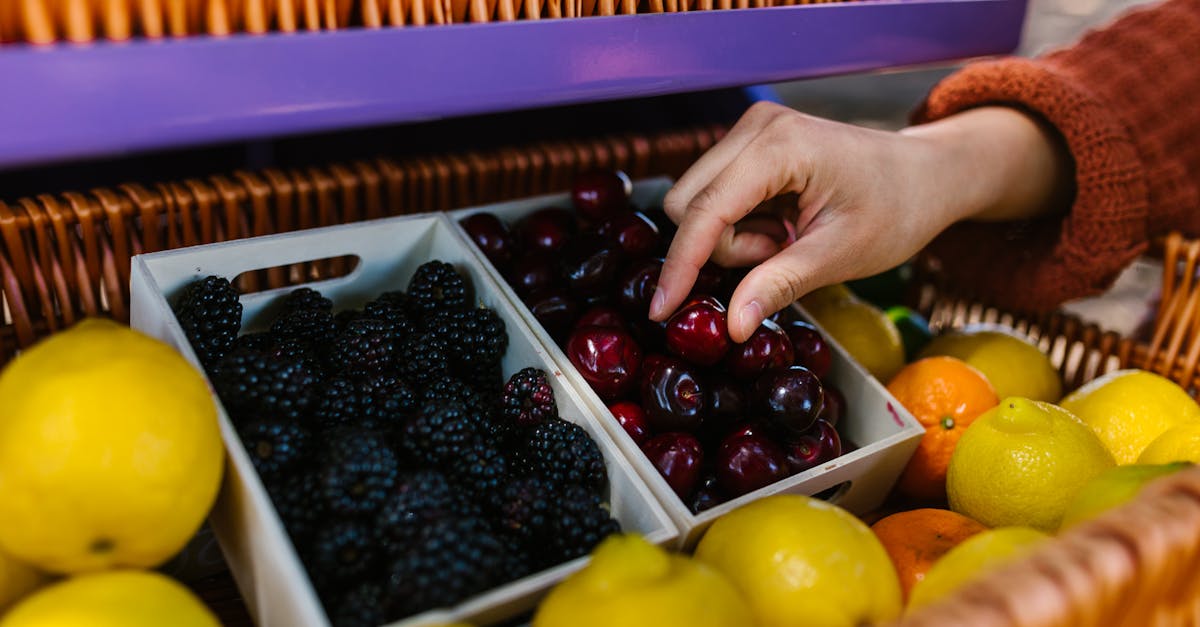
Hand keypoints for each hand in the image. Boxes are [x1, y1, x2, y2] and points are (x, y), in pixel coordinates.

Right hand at [649, 102, 1071, 341]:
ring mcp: (751, 130)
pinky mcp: (750, 144)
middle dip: (721, 248)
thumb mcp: (839, 256)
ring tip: (787, 240)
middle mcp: (756, 127)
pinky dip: (740, 225)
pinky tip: (782, 226)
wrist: (925, 176)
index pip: (705, 211)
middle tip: (779, 256)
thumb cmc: (896, 210)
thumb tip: (731, 327)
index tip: (661, 310)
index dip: (681, 265)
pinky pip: (715, 197)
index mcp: (780, 146)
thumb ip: (779, 286)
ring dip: (732, 239)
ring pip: (698, 203)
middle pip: (688, 204)